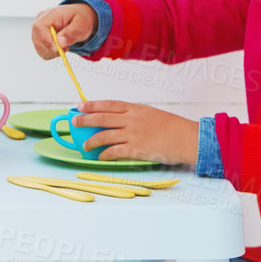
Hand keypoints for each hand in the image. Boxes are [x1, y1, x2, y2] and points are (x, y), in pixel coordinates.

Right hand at [31, 3, 95, 58]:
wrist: (79, 17)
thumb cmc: (80, 18)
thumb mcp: (81, 23)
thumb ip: (71, 32)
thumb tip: (60, 43)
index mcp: (49, 14)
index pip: (39, 27)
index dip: (46, 40)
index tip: (58, 48)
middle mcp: (40, 21)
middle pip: (37, 39)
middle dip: (51, 49)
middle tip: (66, 47)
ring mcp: (38, 30)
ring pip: (39, 47)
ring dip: (52, 52)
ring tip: (65, 46)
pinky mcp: (40, 38)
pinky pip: (41, 51)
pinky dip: (51, 54)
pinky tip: (59, 48)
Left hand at [72, 100, 198, 166]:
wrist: (186, 138)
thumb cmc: (172, 127)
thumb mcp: (151, 114)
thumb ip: (135, 115)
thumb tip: (120, 120)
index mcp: (135, 108)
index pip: (108, 104)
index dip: (92, 105)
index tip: (80, 105)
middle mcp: (131, 119)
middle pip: (102, 118)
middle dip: (85, 120)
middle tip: (74, 122)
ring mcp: (133, 134)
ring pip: (104, 135)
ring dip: (91, 141)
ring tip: (84, 146)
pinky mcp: (136, 149)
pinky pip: (115, 151)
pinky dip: (105, 154)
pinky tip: (100, 156)